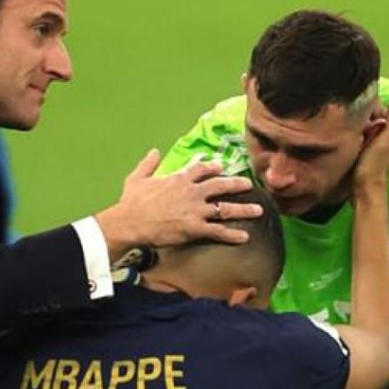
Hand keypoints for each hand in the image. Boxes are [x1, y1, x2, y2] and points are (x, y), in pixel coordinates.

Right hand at [94, 150, 257, 260]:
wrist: (131, 222)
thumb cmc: (132, 202)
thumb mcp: (137, 178)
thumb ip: (148, 164)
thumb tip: (154, 151)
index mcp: (180, 179)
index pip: (201, 169)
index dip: (213, 168)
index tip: (221, 168)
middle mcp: (192, 192)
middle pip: (220, 186)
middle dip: (237, 184)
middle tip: (248, 184)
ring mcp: (196, 210)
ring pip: (226, 208)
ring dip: (243, 209)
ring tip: (258, 210)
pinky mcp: (195, 228)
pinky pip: (218, 231)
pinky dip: (232, 235)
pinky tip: (245, 237)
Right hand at [351, 100, 388, 196]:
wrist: (364, 194)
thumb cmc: (373, 169)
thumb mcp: (384, 143)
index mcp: (387, 135)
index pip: (381, 112)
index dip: (372, 105)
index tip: (359, 100)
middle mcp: (380, 140)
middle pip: (371, 120)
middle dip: (362, 114)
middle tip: (347, 109)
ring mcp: (370, 149)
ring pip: (363, 130)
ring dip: (355, 124)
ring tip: (343, 118)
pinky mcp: (360, 156)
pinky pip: (356, 140)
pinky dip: (352, 135)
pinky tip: (342, 133)